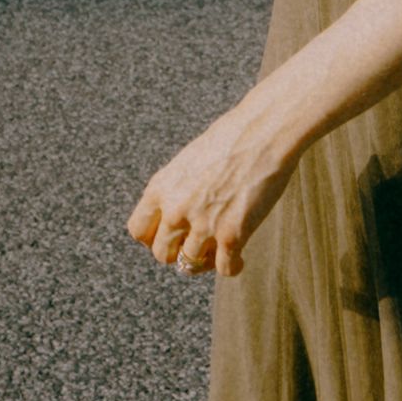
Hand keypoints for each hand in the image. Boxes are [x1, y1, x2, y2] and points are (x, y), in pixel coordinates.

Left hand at [127, 95, 299, 279]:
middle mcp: (175, 209)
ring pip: (191, 265)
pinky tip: (239, 258)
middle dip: (178, 252)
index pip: (138, 231)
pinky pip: (225, 269)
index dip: (154, 238)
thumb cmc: (231, 139)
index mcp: (161, 187)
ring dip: (206, 260)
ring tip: (221, 250)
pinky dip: (232, 267)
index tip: (170, 236)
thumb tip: (179, 217)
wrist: (263, 131)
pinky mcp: (232, 235)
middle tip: (197, 245)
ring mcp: (202, 224)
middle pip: (162, 254)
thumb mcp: (188, 161)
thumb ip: (177, 189)